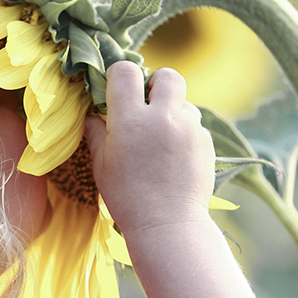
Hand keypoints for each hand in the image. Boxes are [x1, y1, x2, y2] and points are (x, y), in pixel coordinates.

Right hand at [84, 61, 214, 234]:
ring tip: (162, 139)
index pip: (126, 72)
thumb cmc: (127, 198)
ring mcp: (189, 128)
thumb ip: (96, 134)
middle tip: (147, 106)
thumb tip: (91, 116)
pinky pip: (195, 125)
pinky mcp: (206, 142)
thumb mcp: (102, 166)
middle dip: (156, 84)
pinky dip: (184, 133)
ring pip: (184, 102)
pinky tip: (175, 157)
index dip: (119, 76)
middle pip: (167, 76)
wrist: (168, 225)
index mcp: (131, 120)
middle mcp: (163, 117)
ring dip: (172, 111)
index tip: (117, 91)